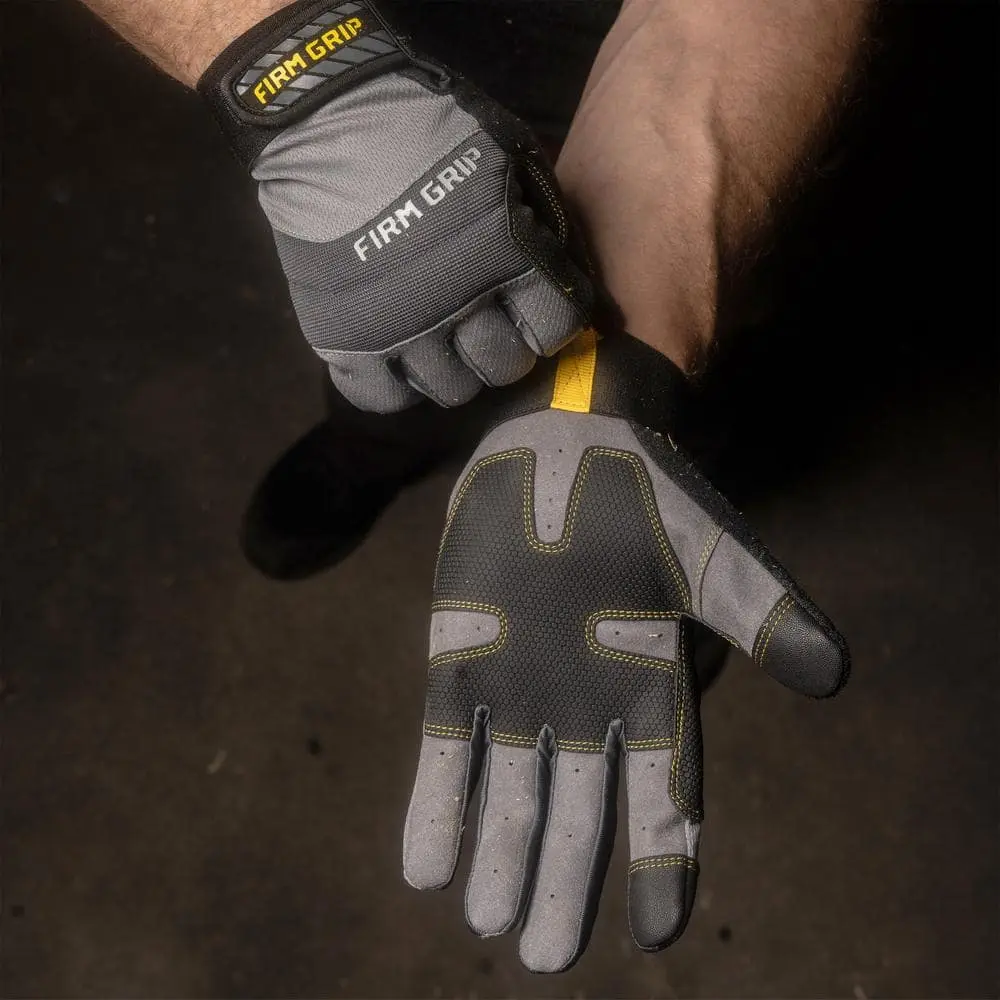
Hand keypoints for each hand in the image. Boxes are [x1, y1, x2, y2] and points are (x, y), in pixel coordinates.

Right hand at [199, 0, 592, 410]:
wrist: (328, 118)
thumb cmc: (429, 131)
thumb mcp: (508, 160)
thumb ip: (539, 223)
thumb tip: (560, 276)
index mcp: (506, 255)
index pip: (552, 327)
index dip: (547, 322)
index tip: (533, 313)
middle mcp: (457, 302)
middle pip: (502, 367)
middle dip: (503, 350)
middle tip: (487, 329)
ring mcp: (399, 327)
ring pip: (448, 389)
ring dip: (452, 368)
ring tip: (440, 340)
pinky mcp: (345, 339)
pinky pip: (381, 397)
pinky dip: (394, 385)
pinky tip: (397, 359)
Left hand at [402, 330, 847, 971]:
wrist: (568, 442)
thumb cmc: (650, 496)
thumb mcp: (711, 553)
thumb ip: (763, 613)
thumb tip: (832, 674)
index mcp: (651, 687)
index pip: (664, 793)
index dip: (662, 862)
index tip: (654, 935)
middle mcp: (584, 700)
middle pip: (577, 811)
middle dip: (561, 881)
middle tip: (543, 956)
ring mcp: (518, 682)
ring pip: (508, 790)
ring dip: (497, 856)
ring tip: (486, 922)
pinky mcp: (459, 657)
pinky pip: (444, 744)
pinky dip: (437, 803)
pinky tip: (425, 865)